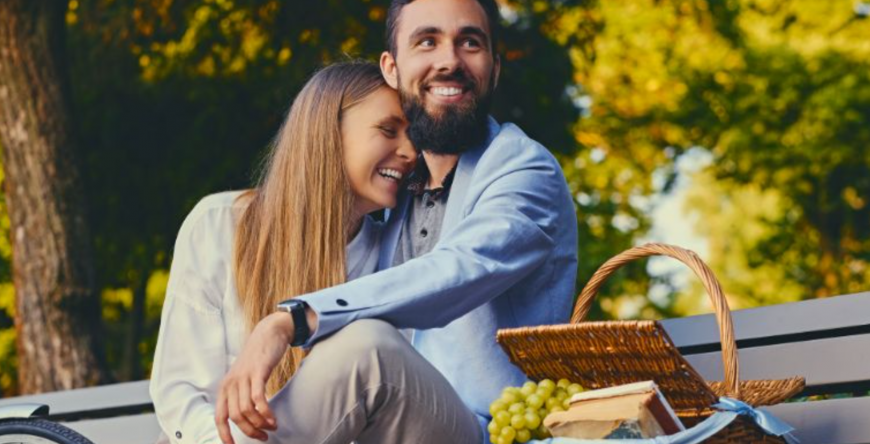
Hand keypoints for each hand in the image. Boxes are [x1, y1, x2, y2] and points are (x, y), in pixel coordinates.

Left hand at [215, 312, 293, 442]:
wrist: (269, 333)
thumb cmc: (258, 358)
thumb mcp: (244, 376)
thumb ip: (241, 394)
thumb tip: (245, 417)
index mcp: (225, 387)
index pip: (219, 417)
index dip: (224, 435)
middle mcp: (231, 383)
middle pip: (235, 417)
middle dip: (249, 431)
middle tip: (263, 437)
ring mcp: (244, 377)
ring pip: (246, 410)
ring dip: (260, 424)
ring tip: (272, 427)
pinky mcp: (258, 372)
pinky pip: (258, 399)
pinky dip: (265, 413)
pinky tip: (273, 419)